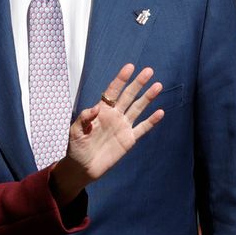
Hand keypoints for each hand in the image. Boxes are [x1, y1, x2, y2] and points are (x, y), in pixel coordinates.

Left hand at [50, 64, 164, 203]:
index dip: (121, 79)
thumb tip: (96, 108)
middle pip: (128, 96)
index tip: (130, 67)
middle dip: (138, 83)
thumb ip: (84, 118)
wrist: (83, 167)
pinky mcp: (129, 140)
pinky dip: (151, 121)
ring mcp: (123, 127)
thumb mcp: (75, 131)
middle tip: (149, 71)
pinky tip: (160, 112)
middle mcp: (114, 116)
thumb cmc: (76, 147)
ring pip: (138, 108)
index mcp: (101, 111)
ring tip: (158, 85)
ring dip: (148, 98)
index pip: (112, 91)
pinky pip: (142, 128)